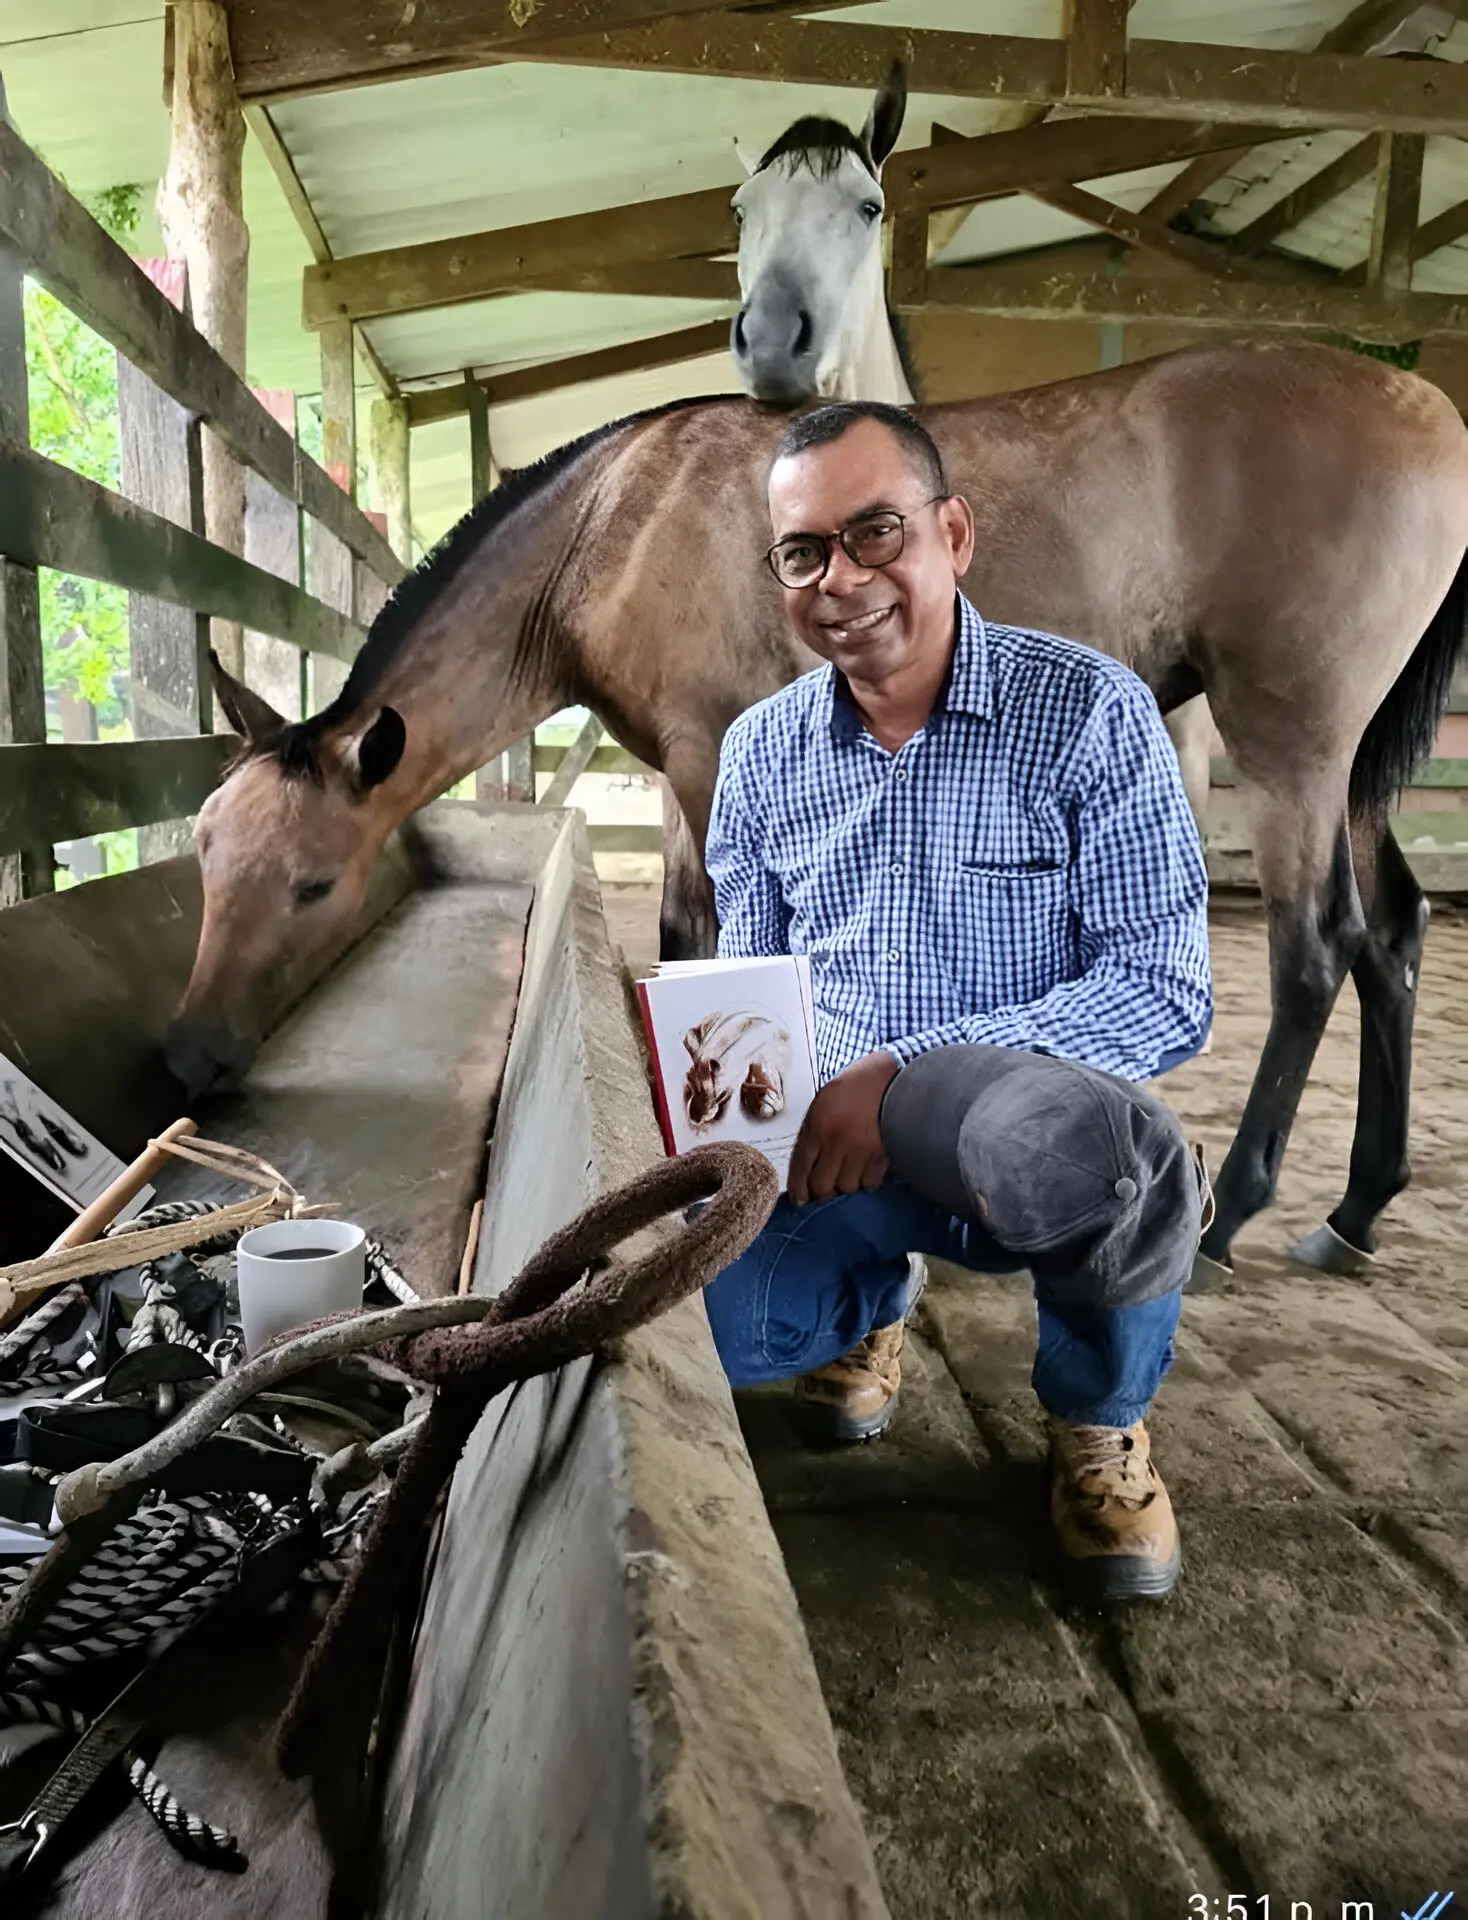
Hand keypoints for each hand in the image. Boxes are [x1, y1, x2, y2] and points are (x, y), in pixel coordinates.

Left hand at [788, 1050, 900, 1205]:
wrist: (889, 1080)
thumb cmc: (854, 1087)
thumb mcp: (823, 1102)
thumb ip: (813, 1132)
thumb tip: (807, 1165)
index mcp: (817, 1126)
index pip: (801, 1167)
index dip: (798, 1189)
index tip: (799, 1200)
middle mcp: (836, 1142)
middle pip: (822, 1185)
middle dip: (821, 1192)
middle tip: (824, 1190)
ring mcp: (860, 1152)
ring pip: (846, 1188)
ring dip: (845, 1186)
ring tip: (847, 1177)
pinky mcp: (881, 1157)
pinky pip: (869, 1184)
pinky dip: (866, 1182)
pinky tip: (865, 1173)